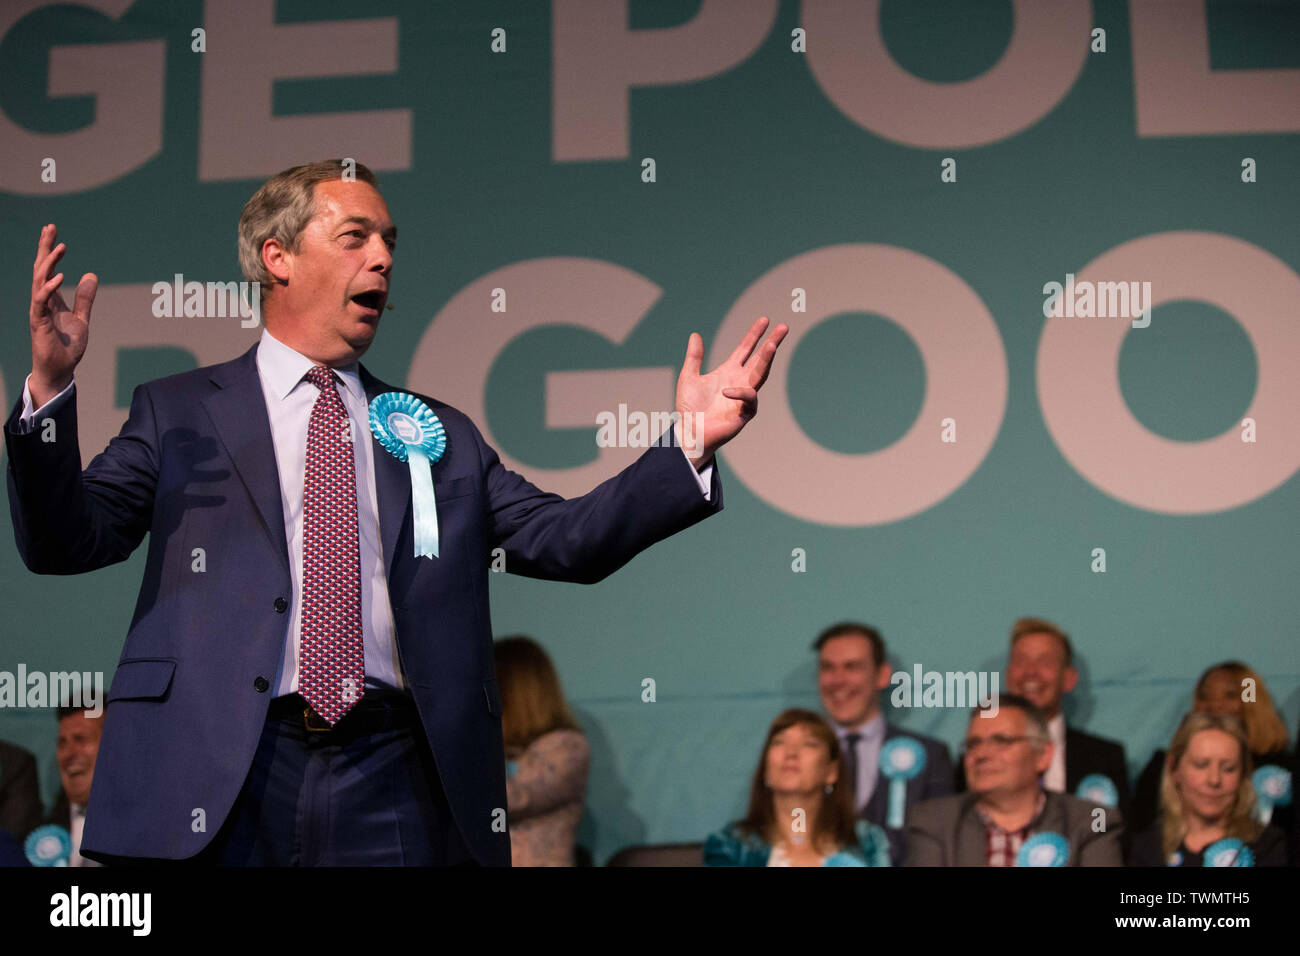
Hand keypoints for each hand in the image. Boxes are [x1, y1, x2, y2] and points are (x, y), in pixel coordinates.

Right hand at [29, 223, 96, 406]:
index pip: (49, 269)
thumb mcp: (82, 318)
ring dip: (49, 263)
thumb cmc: (67, 346)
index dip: (50, 250)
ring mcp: (39, 310)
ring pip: (39, 281)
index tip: (53, 232)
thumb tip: (90, 275)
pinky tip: (58, 276)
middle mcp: (42, 301)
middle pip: (41, 269)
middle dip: (45, 248)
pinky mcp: (38, 322)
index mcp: (52, 299)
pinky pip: (41, 301)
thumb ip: (85, 298)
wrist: (60, 370)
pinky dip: (49, 288)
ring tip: (59, 247)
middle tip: (50, 228)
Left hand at [675, 316, 788, 468]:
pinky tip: (727, 390)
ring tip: (772, 345)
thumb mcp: (689, 377)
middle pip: (760, 358)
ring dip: (767, 359)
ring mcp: (744, 397)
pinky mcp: (744, 413)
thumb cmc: (689, 409)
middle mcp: (740, 381)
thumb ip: (694, 357)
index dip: (755, 334)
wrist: (689, 433)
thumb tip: (695, 334)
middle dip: (772, 342)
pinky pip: (748, 399)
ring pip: (760, 374)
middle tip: (784, 327)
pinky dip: (740, 393)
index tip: (765, 320)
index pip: (746, 349)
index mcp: (729, 371)